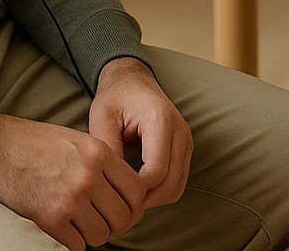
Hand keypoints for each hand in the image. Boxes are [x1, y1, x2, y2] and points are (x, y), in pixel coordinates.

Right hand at [0, 113, 145, 250]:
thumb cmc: (38, 143)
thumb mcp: (79, 139)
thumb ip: (104, 161)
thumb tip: (128, 191)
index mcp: (98, 153)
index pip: (138, 190)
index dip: (135, 204)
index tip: (125, 207)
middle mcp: (88, 176)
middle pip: (124, 216)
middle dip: (117, 223)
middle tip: (105, 220)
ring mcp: (70, 199)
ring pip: (103, 235)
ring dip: (96, 234)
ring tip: (85, 224)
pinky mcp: (50, 219)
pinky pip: (77, 245)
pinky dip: (74, 242)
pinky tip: (67, 229)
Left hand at [89, 57, 192, 211]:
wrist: (132, 80)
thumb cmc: (115, 98)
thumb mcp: (102, 119)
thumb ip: (108, 151)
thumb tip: (113, 186)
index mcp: (160, 120)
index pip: (156, 171)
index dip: (135, 190)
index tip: (113, 195)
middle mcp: (180, 130)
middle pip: (170, 183)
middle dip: (145, 200)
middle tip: (118, 207)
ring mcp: (186, 140)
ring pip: (177, 187)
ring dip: (154, 199)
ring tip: (127, 200)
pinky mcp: (185, 148)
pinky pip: (179, 181)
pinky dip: (161, 192)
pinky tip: (139, 191)